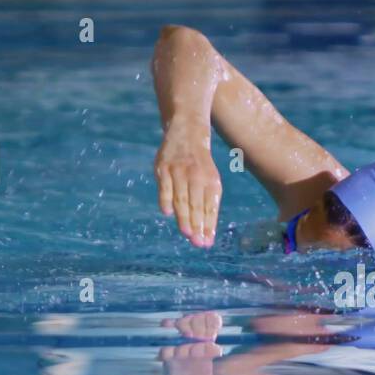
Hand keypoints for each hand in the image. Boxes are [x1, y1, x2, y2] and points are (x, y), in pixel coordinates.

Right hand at [154, 125, 221, 247]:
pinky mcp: (163, 167)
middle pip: (197, 205)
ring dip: (184, 217)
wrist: (187, 131)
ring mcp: (179, 171)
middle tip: (198, 243)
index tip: (207, 243)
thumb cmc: (200, 165)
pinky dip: (166, 200)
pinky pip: (164, 186)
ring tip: (187, 234)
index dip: (209, 226)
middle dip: (198, 225)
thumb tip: (207, 231)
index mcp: (211, 181)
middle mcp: (196, 176)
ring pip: (182, 198)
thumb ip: (206, 203)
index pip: (210, 207)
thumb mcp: (209, 180)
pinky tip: (167, 214)